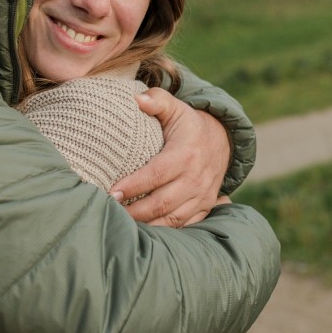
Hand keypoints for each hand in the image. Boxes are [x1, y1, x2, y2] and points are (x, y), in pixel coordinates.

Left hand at [111, 88, 231, 227]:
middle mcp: (196, 178)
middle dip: (133, 211)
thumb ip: (157, 101)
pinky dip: (163, 232)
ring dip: (145, 225)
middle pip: (161, 202)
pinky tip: (143, 233)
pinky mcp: (204, 207)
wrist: (222, 141)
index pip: (156, 174)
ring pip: (171, 219)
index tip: (111, 192)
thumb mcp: (176, 108)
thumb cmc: (188, 125)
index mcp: (186, 154)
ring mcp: (201, 196)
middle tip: (109, 212)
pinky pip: (184, 226)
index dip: (133, 185)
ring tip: (121, 224)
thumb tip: (138, 99)